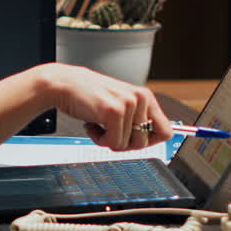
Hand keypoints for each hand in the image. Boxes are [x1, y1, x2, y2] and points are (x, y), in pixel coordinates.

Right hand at [41, 64, 173, 151]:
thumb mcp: (119, 103)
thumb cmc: (88, 95)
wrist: (64, 85)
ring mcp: (129, 104)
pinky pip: (113, 142)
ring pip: (128, 145)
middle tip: (109, 131)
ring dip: (109, 140)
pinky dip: (99, 139)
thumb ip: (136, 118)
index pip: (166, 131)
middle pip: (145, 143)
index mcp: (145, 96)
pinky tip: (91, 124)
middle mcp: (140, 98)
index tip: (132, 140)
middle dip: (125, 143)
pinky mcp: (114, 111)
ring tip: (98, 124)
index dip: (149, 141)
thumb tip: (148, 140)